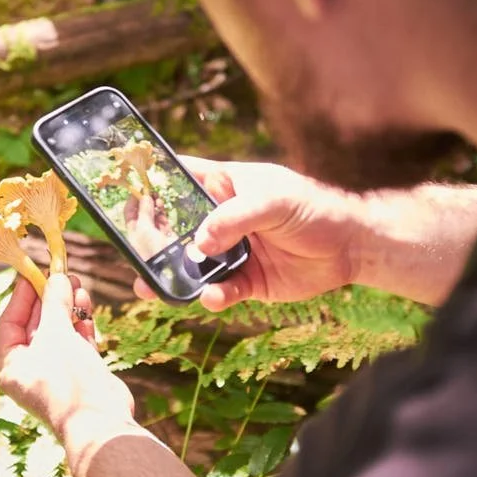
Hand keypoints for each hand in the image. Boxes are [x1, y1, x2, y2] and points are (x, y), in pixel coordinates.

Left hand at [0, 273, 134, 436]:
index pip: (9, 324)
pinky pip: (76, 342)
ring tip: (77, 283)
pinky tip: (86, 305)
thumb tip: (55, 278)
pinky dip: (81, 324)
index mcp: (12, 367)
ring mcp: (57, 373)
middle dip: (49, 299)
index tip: (33, 274)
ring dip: (67, 307)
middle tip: (61, 275)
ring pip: (59, 332)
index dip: (21, 297)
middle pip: (36, 326)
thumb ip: (54, 303)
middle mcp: (31, 371)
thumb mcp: (56, 334)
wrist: (102, 421)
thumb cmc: (68, 379)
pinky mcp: (81, 374)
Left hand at [124, 193, 176, 259]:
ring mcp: (155, 234)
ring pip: (155, 216)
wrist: (168, 266)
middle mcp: (142, 232)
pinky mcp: (167, 236)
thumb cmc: (150, 249)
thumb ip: (145, 211)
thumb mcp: (144, 228)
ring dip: (157, 208)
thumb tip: (145, 196)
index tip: (140, 189)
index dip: (134, 200)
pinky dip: (164, 216)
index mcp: (132, 230)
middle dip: (148, 202)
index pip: (130, 212)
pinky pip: (164, 222)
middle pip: (143, 212)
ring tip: (159, 202)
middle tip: (153, 193)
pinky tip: (164, 212)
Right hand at [134, 157, 364, 310]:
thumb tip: (199, 244)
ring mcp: (231, 252)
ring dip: (173, 277)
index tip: (126, 196)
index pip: (179, 179)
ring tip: (152, 287)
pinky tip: (211, 297)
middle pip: (176, 229)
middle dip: (152, 242)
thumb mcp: (273, 200)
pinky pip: (219, 291)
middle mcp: (220, 219)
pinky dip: (212, 297)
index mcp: (222, 186)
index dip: (152, 185)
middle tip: (132, 253)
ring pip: (191, 266)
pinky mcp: (246, 282)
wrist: (350, 246)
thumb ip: (234, 218)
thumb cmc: (311, 207)